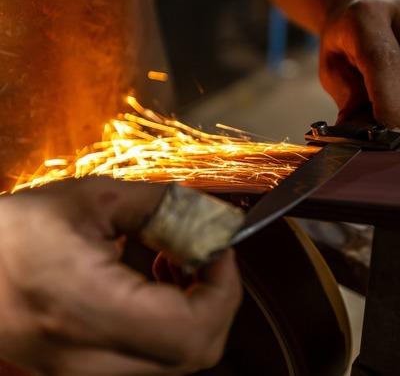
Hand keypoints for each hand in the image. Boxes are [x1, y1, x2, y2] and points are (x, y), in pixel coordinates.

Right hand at [0, 179, 241, 375]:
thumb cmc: (13, 230)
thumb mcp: (92, 199)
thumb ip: (162, 205)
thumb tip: (214, 217)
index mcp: (83, 304)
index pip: (189, 328)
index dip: (223, 290)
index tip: (221, 250)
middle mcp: (83, 356)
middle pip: (193, 353)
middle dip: (216, 300)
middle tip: (206, 255)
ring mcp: (80, 375)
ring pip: (176, 364)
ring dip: (196, 315)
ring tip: (178, 265)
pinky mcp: (80, 375)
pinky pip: (150, 363)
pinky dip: (172, 329)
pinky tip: (157, 286)